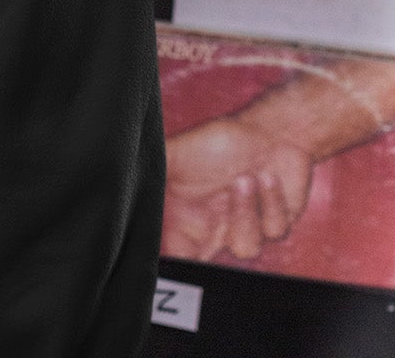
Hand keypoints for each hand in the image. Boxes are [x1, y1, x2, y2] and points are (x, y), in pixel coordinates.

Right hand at [163, 116, 314, 262]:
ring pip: (245, 247)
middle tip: (209, 234)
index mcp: (185, 216)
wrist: (268, 131)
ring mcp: (244, 227)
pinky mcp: (273, 223)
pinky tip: (267, 178)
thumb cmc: (218, 141)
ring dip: (245, 212)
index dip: (172, 262)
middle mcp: (213, 227)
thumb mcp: (176, 154)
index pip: (173, 252)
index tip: (172, 257)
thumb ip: (151, 171)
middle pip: (207, 263)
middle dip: (208, 260)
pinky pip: (274, 230)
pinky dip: (271, 201)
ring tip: (245, 178)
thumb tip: (120, 173)